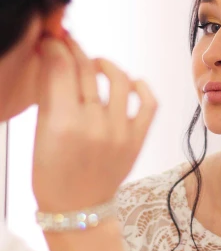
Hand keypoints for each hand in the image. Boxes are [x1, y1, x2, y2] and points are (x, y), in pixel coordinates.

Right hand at [33, 35, 157, 211]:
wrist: (77, 208)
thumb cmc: (52, 171)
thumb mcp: (41, 131)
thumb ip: (48, 92)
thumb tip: (52, 54)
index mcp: (62, 123)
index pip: (62, 68)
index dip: (56, 48)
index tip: (53, 42)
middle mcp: (94, 125)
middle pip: (86, 70)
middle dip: (74, 51)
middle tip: (68, 45)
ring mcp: (120, 132)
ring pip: (119, 79)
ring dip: (105, 64)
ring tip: (96, 66)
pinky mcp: (137, 140)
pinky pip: (149, 102)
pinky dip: (141, 86)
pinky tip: (129, 82)